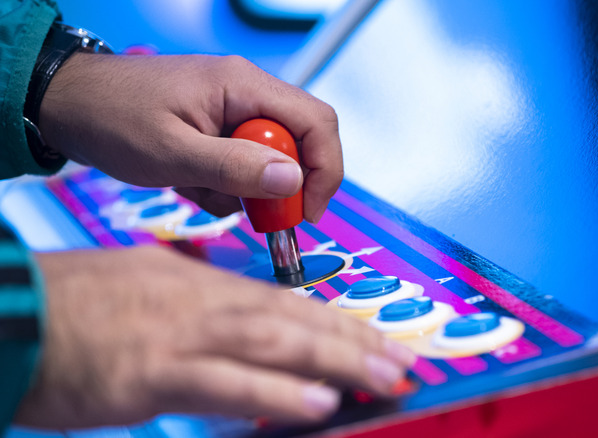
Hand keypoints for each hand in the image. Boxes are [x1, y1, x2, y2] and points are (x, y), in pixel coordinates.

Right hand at [15, 246, 414, 427]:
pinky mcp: (152, 372)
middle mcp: (199, 300)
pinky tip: (317, 402)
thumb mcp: (140, 289)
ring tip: (385, 377)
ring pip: (275, 343)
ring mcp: (179, 333)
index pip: (281, 301)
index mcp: (196, 282)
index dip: (334, 321)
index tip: (372, 338)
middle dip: (352, 340)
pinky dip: (276, 394)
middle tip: (402, 360)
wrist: (8, 314)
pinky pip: (227, 384)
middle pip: (291, 318)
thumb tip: (234, 319)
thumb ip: (192, 305)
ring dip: (337, 360)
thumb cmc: (68, 310)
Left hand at [38, 53, 342, 222]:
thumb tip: (293, 181)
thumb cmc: (111, 117)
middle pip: (300, 142)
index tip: (308, 212)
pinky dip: (225, 186)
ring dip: (246, 188)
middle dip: (283, 186)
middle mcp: (247, 93)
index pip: (317, 123)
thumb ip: (235, 168)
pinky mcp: (219, 129)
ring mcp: (233, 110)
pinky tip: (190, 183)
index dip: (324, 171)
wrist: (67, 105)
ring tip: (201, 191)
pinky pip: (244, 164)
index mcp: (244, 85)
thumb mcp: (173, 153)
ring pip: (272, 159)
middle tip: (258, 216)